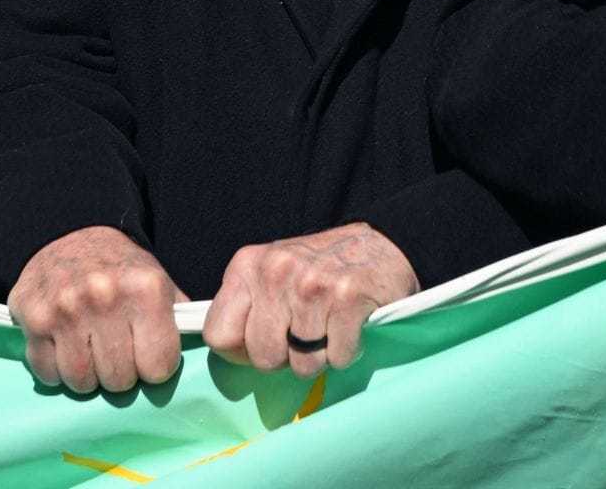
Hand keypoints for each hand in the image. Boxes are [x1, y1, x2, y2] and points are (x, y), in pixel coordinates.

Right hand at [9, 227, 186, 393]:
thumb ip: (177, 317)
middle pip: (119, 379)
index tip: (149, 357)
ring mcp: (67, 309)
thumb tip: (193, 349)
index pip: (160, 366)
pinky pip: (48, 374)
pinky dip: (57, 372)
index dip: (156, 367)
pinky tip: (66, 350)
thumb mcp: (159, 281)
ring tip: (93, 354)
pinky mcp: (34, 319)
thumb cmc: (121, 269)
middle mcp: (106, 297)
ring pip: (82, 382)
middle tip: (118, 355)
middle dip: (121, 374)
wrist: (71, 235)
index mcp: (146, 289)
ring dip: (88, 377)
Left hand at [203, 223, 418, 379]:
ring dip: (320, 356)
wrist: (387, 242)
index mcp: (248, 265)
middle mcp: (276, 271)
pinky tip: (351, 327)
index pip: (218, 334)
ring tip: (330, 329)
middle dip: (286, 358)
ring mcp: (313, 285)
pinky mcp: (349, 298)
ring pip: (303, 364)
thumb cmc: (322, 268)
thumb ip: (248, 305)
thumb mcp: (273, 272)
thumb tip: (230, 353)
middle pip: (264, 357)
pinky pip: (337, 357)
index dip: (241, 352)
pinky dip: (347, 351)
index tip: (264, 343)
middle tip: (304, 336)